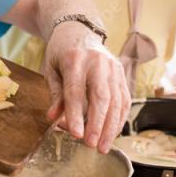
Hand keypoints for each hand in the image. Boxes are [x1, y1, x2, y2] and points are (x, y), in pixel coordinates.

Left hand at [43, 22, 130, 153]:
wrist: (79, 30)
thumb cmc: (61, 52)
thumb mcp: (51, 69)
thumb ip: (55, 94)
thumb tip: (54, 119)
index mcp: (75, 59)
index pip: (76, 91)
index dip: (76, 115)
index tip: (76, 135)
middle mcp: (97, 62)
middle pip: (101, 97)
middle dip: (97, 124)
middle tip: (92, 145)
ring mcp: (113, 67)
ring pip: (116, 100)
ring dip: (111, 126)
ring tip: (103, 146)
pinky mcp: (121, 73)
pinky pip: (124, 99)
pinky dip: (120, 119)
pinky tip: (112, 134)